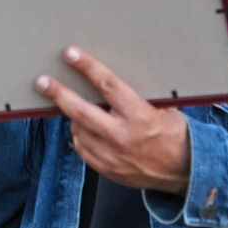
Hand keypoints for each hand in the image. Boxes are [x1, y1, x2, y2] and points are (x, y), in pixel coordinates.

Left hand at [37, 46, 191, 194]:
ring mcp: (111, 156)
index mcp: (140, 116)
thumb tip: (110, 78)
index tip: (71, 54)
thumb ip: (136, 96)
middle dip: (58, 94)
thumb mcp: (164, 109)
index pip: (107, 85)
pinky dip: (82, 136)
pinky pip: (82, 148)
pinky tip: (88, 130)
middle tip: (43, 82)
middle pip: (80, 111)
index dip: (87, 67)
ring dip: (75, 117)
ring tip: (81, 110)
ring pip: (78, 130)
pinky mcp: (106, 169)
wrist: (184, 172)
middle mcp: (122, 137)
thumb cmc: (175, 136)